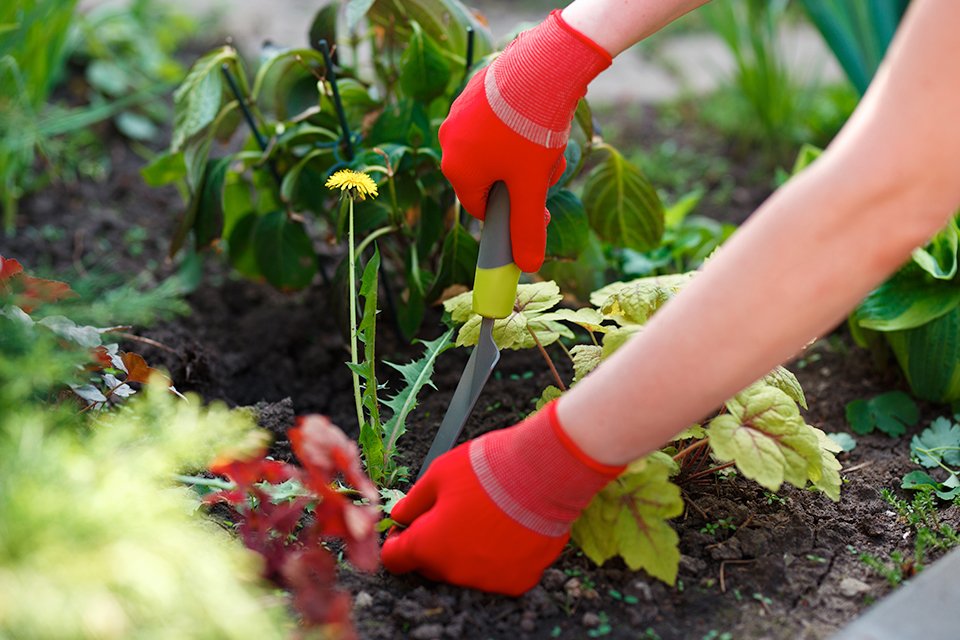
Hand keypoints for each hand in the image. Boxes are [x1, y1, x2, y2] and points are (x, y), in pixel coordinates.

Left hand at [381, 402, 622, 595]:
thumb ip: (414, 501)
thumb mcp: (438, 474)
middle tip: (451, 513)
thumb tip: (400, 515)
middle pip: (432, 566)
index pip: (395, 559)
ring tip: (485, 516)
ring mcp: (489, 580)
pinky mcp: (519, 580)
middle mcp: (455, 572)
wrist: (544, 473)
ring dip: (467, 550)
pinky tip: (507, 528)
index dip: (397, 540)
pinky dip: (499, 556)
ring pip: (466, 570)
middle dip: (434, 544)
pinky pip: (499, 572)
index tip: (407, 527)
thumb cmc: (488, 469)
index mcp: (428, 546)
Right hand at [438, 10, 610, 272]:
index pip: (481, 207)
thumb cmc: (530, 129)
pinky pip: (498, 120)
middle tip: (548, 168)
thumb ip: (527, 227)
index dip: (512, 213)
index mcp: (457, 169)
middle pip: (491, 177)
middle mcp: (451, 140)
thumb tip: (527, 265)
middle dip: (523, 179)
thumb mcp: (532, 185)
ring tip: (548, 139)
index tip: (538, 208)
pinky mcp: (478, 89)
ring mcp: (462, 111)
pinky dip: (520, 124)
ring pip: (497, 149)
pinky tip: (542, 114)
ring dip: (526, 152)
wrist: (543, 65)